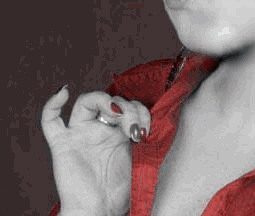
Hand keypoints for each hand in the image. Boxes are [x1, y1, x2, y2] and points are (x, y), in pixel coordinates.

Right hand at [41, 86, 150, 215]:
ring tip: (119, 116)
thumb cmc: (120, 189)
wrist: (103, 210)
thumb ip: (145, 137)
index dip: (140, 111)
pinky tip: (64, 93)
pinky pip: (50, 121)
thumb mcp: (141, 157)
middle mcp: (99, 129)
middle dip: (128, 108)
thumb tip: (161, 120)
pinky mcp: (63, 145)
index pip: (128, 105)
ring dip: (106, 101)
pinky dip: (52, 104)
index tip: (147, 129)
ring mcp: (80, 134)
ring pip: (86, 101)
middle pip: (110, 100)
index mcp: (118, 131)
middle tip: (135, 129)